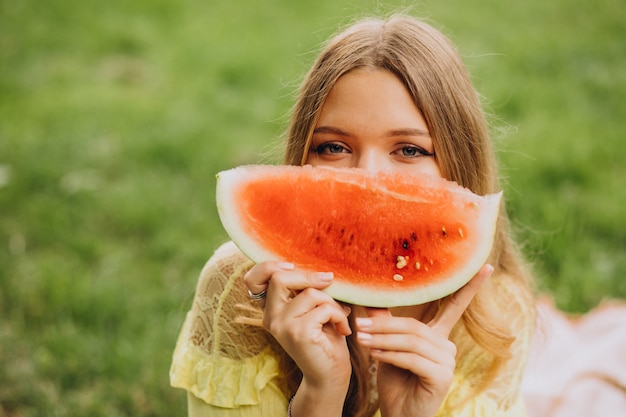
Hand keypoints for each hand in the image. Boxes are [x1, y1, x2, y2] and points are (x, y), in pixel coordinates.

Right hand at [244, 262, 351, 413]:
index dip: (268, 266)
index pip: (254, 279)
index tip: (291, 265)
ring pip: (310, 293)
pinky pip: (324, 308)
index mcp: (271, 310)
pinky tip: (343, 329)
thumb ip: (306, 291)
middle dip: (309, 276)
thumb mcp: (313, 310)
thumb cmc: (324, 341)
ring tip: (341, 317)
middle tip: (330, 280)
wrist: (329, 377)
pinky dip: (339, 315)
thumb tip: (319, 269)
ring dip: (333, 303)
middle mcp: (271, 318)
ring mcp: (282, 325)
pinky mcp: (298, 333)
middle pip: (280, 277)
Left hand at [355, 264, 493, 416]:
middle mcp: (447, 346)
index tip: (487, 266)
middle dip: (384, 326)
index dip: (470, 286)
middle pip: (414, 325)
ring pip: (411, 340)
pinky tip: (374, 355)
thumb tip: (371, 298)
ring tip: (361, 340)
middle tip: (358, 326)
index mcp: (439, 336)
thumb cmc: (396, 381)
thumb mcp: (388, 347)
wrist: (399, 414)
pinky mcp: (442, 376)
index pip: (454, 307)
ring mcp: (447, 362)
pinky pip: (412, 358)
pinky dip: (390, 355)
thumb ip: (385, 323)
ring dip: (382, 339)